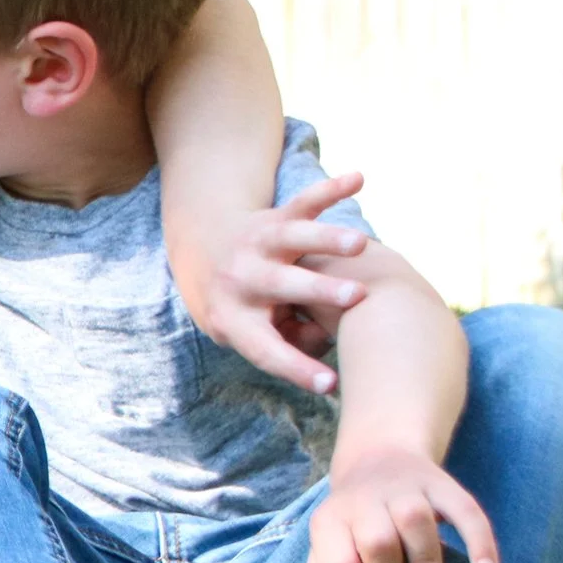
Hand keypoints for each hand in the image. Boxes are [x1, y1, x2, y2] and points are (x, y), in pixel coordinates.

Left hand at [195, 172, 371, 393]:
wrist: (202, 251)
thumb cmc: (242, 310)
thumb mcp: (250, 334)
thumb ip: (288, 341)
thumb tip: (326, 337)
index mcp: (232, 317)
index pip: (264, 347)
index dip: (294, 366)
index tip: (330, 385)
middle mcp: (241, 278)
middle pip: (279, 284)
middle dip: (317, 291)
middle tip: (356, 297)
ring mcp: (257, 244)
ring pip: (292, 238)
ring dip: (326, 240)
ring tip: (360, 245)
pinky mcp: (274, 217)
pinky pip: (302, 201)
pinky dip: (329, 190)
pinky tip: (359, 178)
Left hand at [299, 445, 499, 562]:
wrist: (376, 459)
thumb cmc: (351, 526)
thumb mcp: (326, 556)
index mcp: (330, 521)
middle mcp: (365, 501)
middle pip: (375, 540)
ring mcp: (405, 490)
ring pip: (415, 521)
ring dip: (425, 562)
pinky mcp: (442, 485)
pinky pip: (465, 508)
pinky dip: (479, 540)